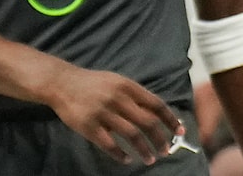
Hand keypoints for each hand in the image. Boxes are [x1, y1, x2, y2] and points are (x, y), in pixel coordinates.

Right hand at [42, 64, 177, 164]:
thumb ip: (135, 96)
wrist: (62, 83)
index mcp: (127, 86)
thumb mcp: (117, 82)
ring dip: (144, 150)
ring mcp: (103, 113)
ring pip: (132, 136)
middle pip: (147, 123)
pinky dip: (121, 155)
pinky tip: (127, 160)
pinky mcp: (89, 126)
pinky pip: (110, 145)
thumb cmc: (93, 84)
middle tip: (166, 151)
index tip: (180, 131)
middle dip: (160, 139)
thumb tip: (158, 113)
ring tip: (150, 159)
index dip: (170, 119)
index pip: (156, 104)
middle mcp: (118, 98)